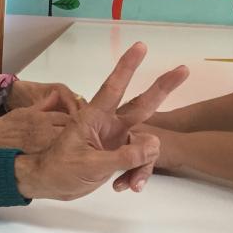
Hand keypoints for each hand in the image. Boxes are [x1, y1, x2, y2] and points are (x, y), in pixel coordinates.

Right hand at [0, 95, 71, 152]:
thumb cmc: (9, 124)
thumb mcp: (26, 110)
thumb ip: (44, 104)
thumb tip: (55, 95)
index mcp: (42, 117)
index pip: (66, 117)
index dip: (72, 119)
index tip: (74, 121)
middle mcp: (44, 130)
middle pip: (68, 129)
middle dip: (73, 130)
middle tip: (76, 132)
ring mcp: (43, 142)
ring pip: (64, 140)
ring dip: (68, 139)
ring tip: (69, 141)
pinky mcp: (40, 153)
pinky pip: (56, 150)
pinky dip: (59, 149)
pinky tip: (60, 150)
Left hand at [13, 42, 188, 199]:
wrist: (48, 185)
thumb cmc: (60, 169)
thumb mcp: (91, 164)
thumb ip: (123, 156)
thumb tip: (154, 144)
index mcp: (94, 118)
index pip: (113, 88)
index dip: (127, 67)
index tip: (140, 46)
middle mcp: (107, 124)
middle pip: (141, 104)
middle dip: (162, 87)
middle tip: (184, 69)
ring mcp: (114, 139)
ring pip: (145, 145)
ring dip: (143, 165)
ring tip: (130, 184)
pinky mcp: (117, 154)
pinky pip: (139, 160)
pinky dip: (136, 174)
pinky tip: (122, 186)